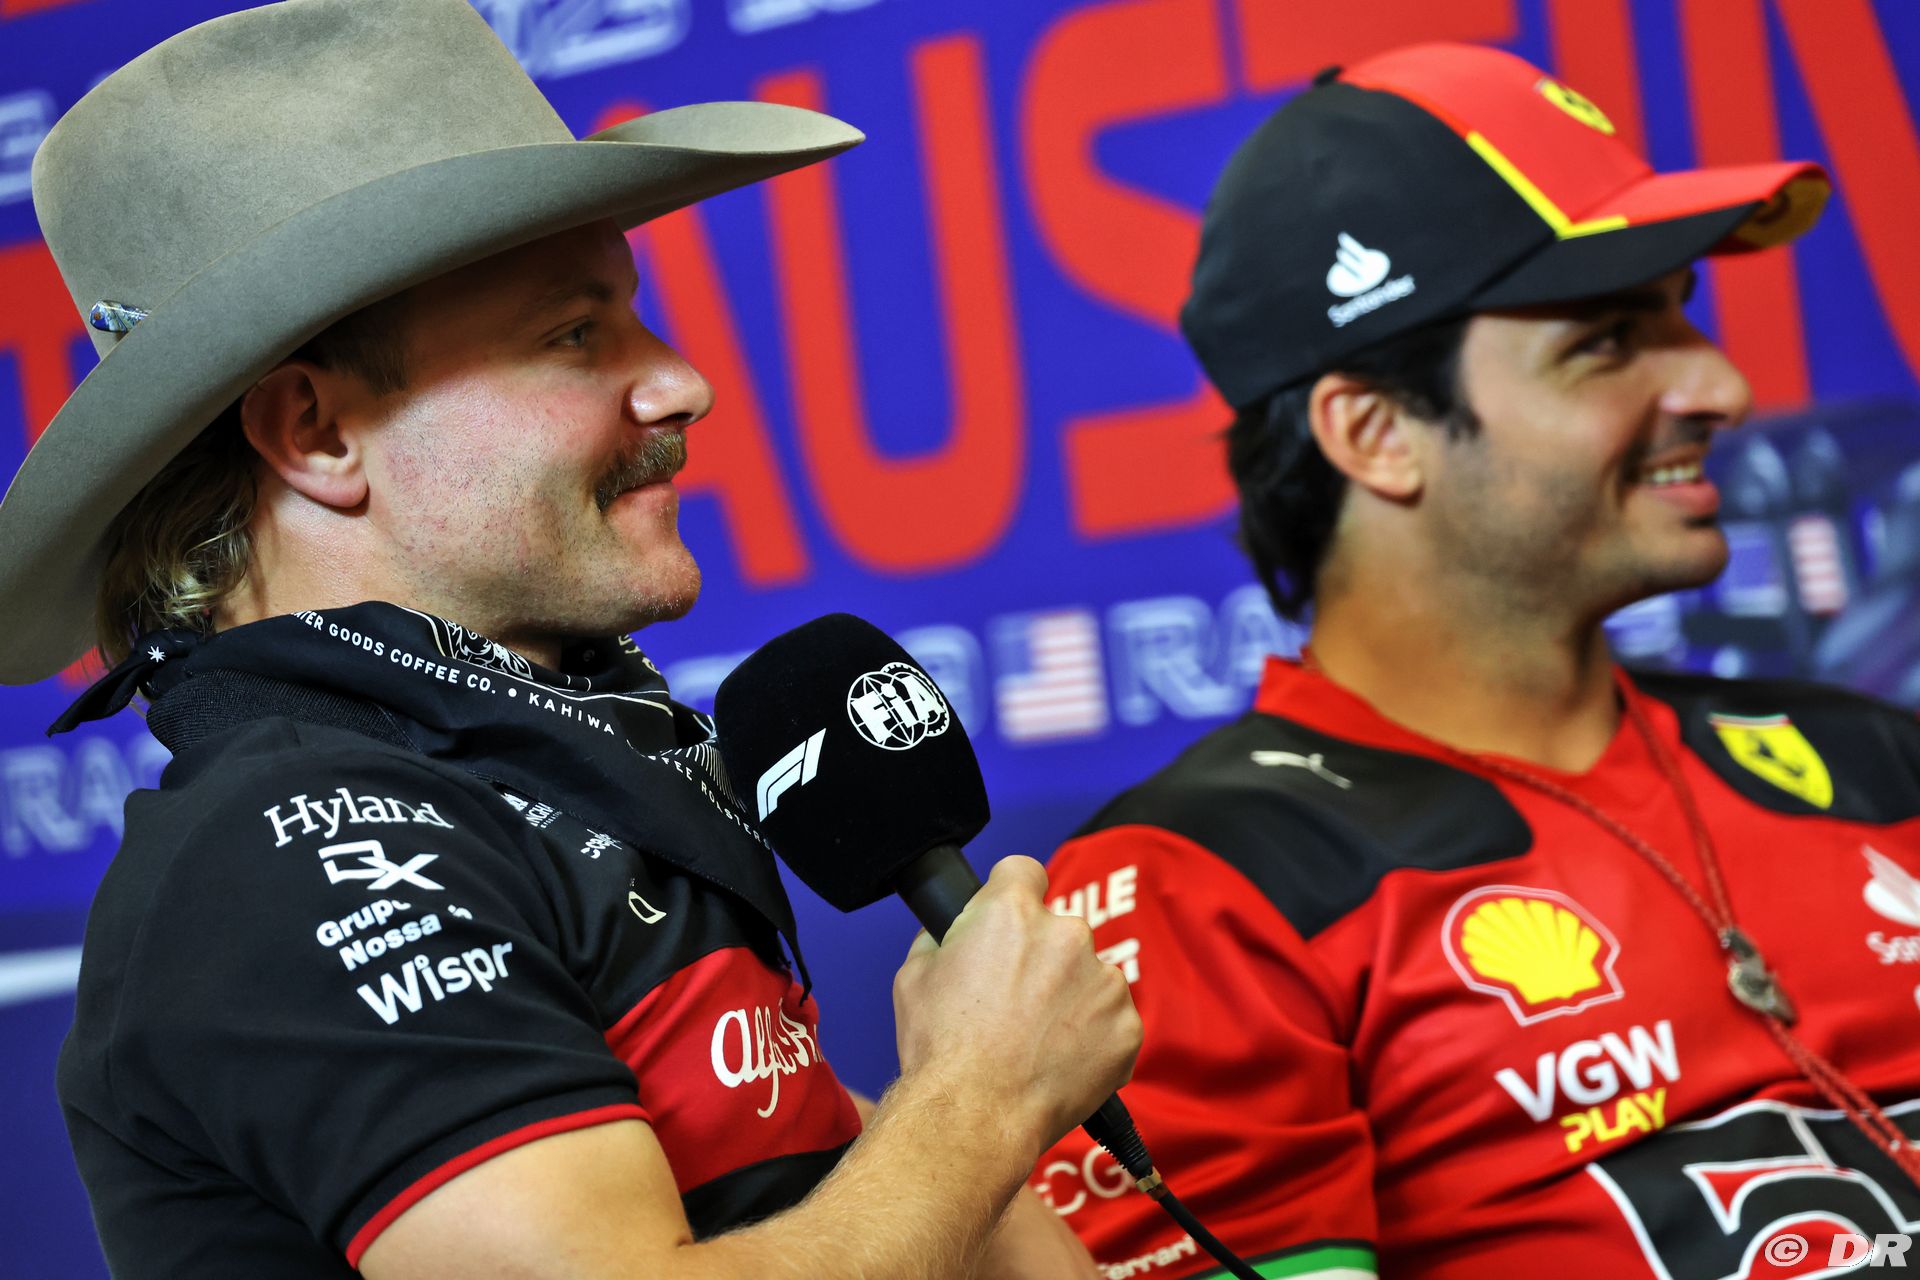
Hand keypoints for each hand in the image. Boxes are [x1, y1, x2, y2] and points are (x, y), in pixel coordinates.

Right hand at [892, 856, 1141, 1159]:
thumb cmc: (940, 1051)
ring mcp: (1102, 980)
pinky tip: (1060, 1062)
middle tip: (1013, 1002)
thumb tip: (953, 933)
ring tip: (1035, 1041)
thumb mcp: (914, 976)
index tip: (1009, 923)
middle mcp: (1066, 934)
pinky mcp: (1126, 1025)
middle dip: (1041, 958)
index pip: (1023, 871)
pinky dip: (1093, 1037)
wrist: (976, 1116)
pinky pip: (1112, 1019)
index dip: (1012, 895)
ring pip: (1089, 975)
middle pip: (1059, 930)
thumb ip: (942, 939)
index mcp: (1010, 912)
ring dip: (1070, 997)